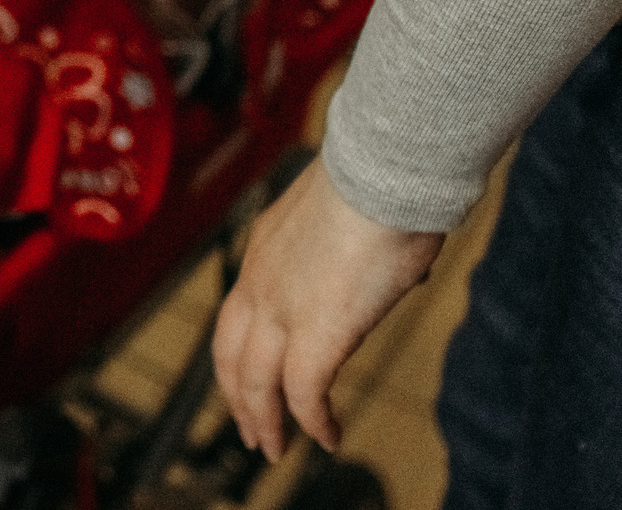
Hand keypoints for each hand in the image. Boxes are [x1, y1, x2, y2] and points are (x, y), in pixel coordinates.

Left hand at [213, 156, 444, 460]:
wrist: (382, 172)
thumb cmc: (379, 182)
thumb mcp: (349, 216)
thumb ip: (355, 247)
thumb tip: (390, 267)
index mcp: (263, 251)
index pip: (235, 315)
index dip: (238, 354)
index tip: (247, 378)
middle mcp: (259, 282)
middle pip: (231, 356)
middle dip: (239, 399)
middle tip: (250, 430)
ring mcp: (281, 309)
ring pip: (256, 383)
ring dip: (264, 421)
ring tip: (274, 449)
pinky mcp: (314, 334)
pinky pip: (304, 395)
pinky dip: (312, 422)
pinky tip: (326, 439)